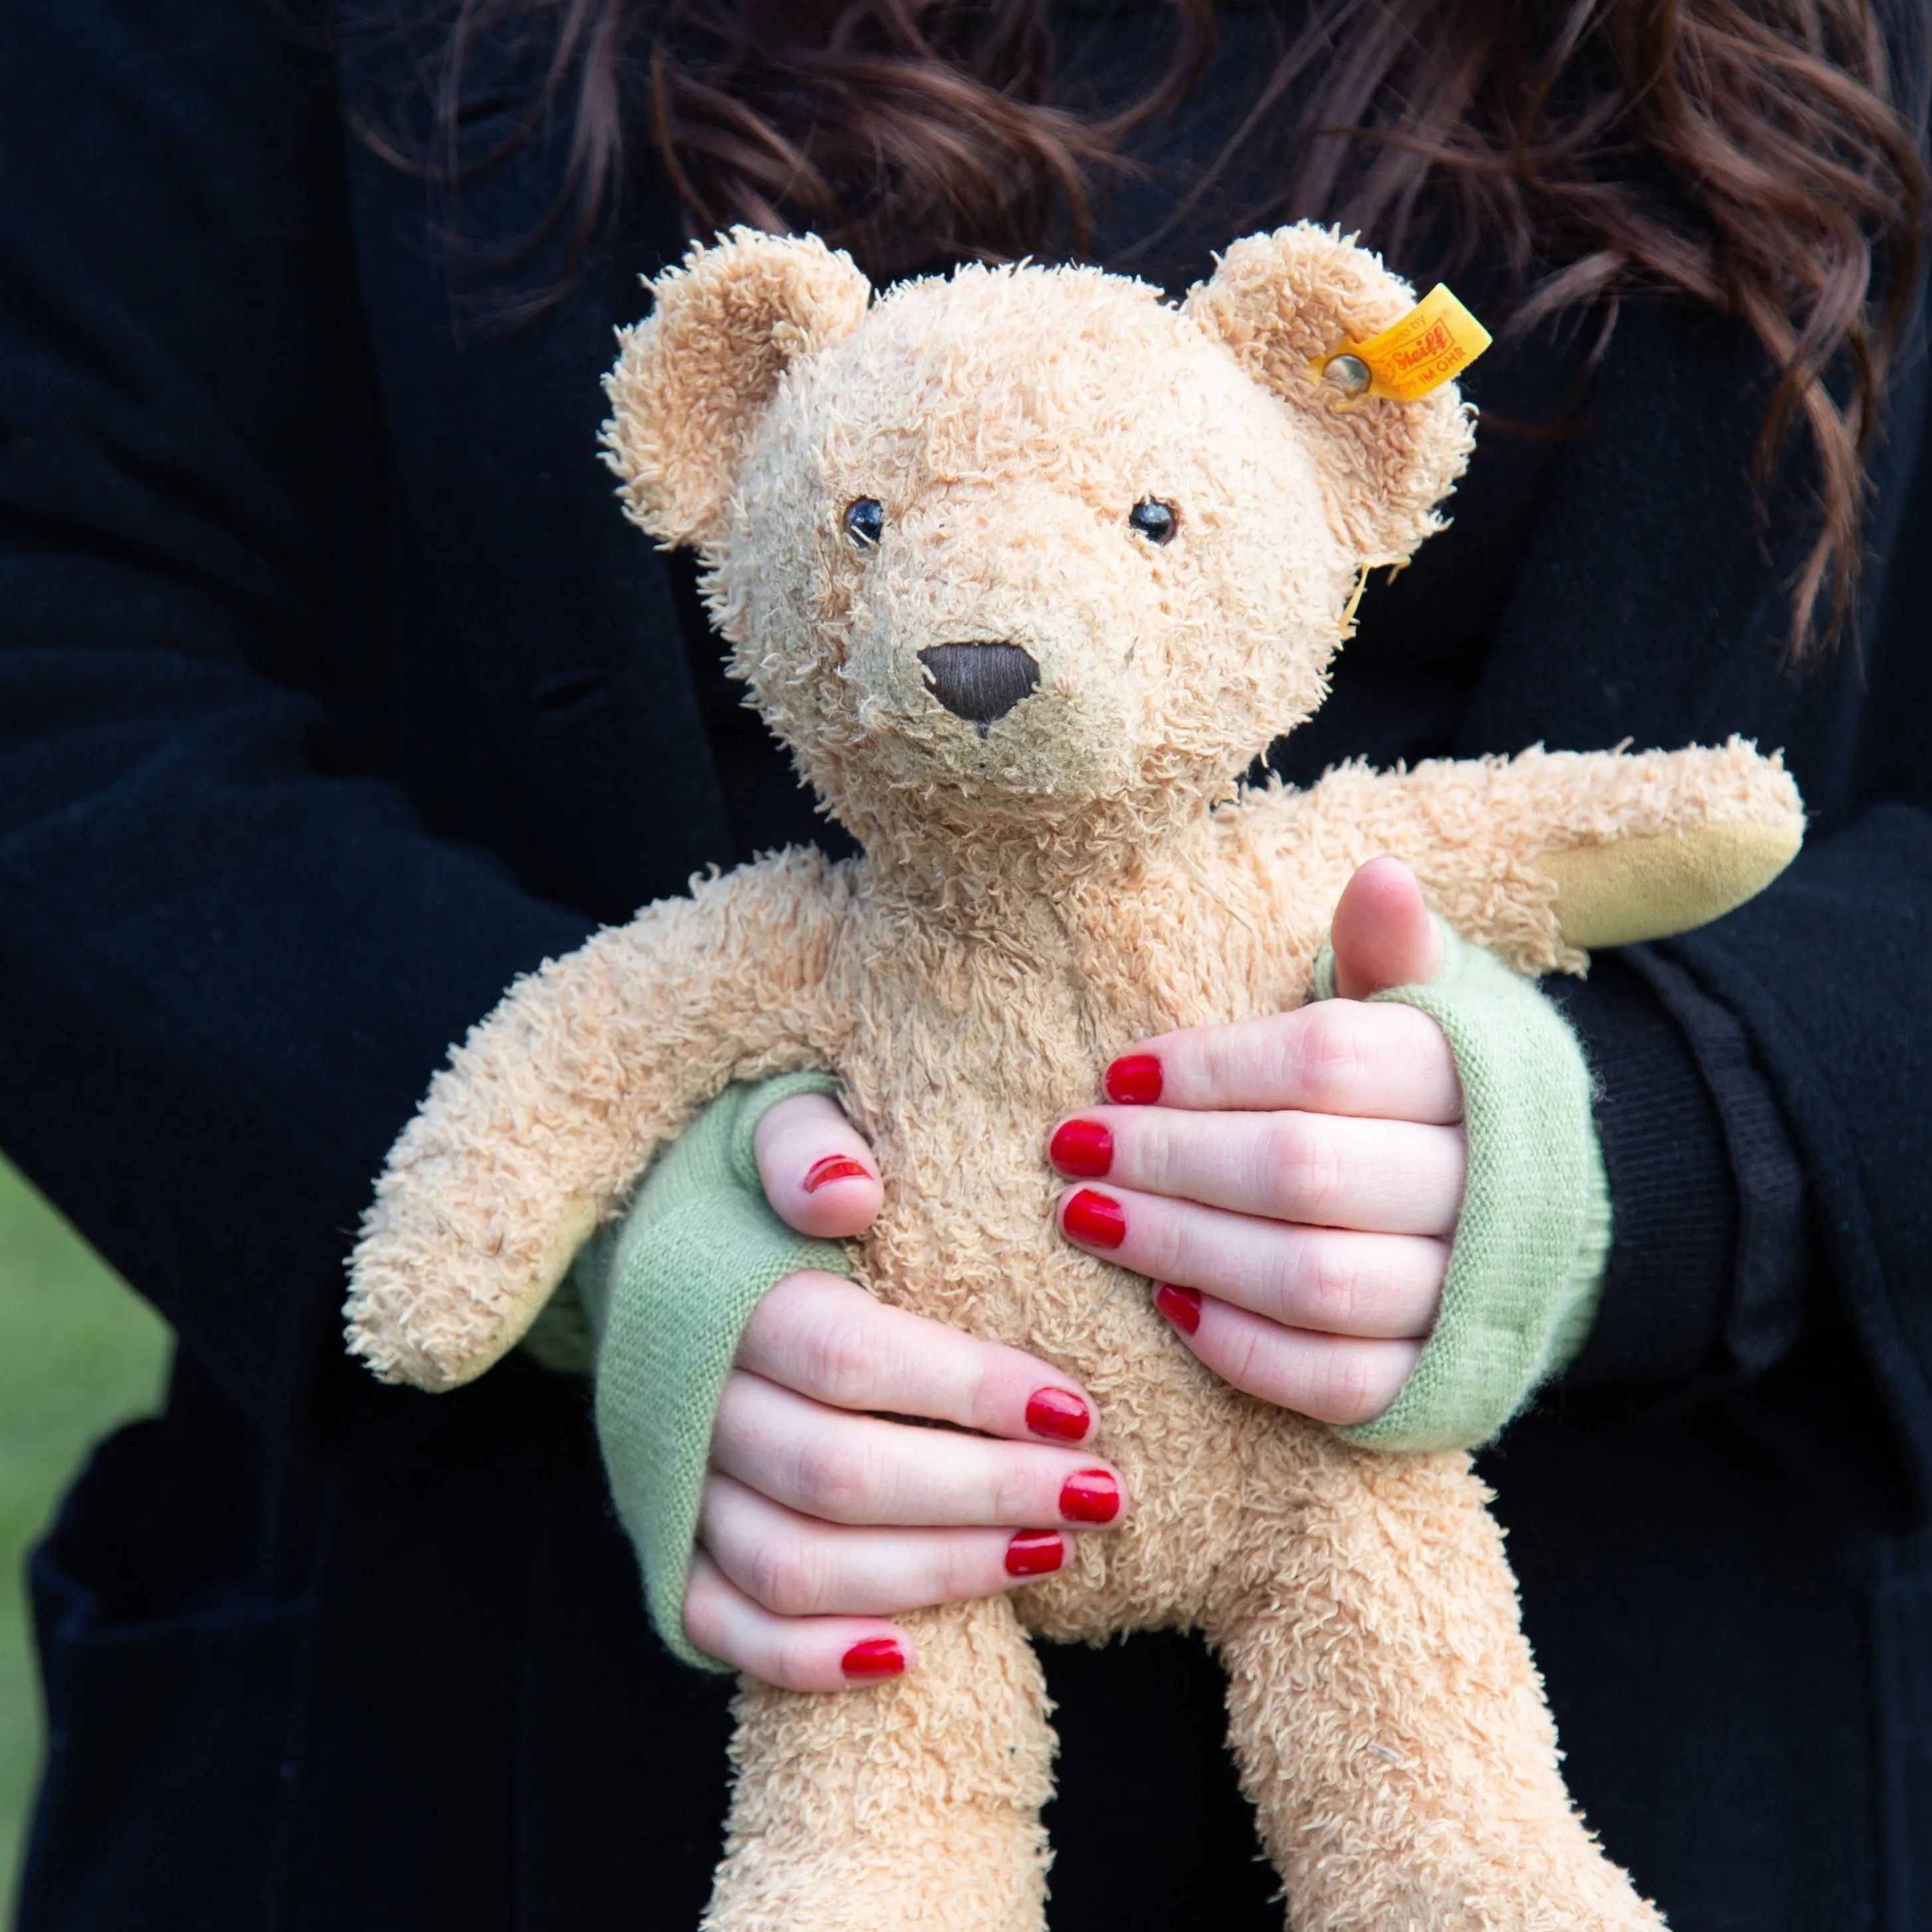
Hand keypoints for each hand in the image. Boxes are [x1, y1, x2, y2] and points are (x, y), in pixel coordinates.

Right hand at [682, 1092, 1128, 1690]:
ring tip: (1048, 1552)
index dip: (967, 1390)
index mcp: (723, 1296)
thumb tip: (847, 1195)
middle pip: (837, 1475)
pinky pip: (722, 1626)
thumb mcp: (773, 1123)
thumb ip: (807, 1145)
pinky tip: (908, 1654)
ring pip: (795, 1565)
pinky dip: (809, 1657)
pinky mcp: (667, 1545)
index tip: (1078, 1408)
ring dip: (931, 1575)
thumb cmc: (753, 1186)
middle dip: (983, 1492)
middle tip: (1100, 1493)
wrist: (654, 1243)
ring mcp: (674, 1484)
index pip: (849, 1358)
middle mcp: (692, 1400)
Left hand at [1049, 856, 1464, 1425]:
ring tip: (1092, 1219)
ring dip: (1186, 1250)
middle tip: (1073, 1149)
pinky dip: (1247, 1349)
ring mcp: (1467, 1296)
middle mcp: (1484, 1187)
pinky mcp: (1444, 1385)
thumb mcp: (1429, 1005)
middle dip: (1172, 1161)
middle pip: (1304, 1172)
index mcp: (1473, 1074)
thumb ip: (1390, 951)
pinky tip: (1169, 1306)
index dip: (1209, 1068)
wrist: (1548, 1214)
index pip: (1324, 1062)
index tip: (1117, 1074)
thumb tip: (1380, 874)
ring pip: (1314, 1281)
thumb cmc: (1443, 1091)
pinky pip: (1339, 1382)